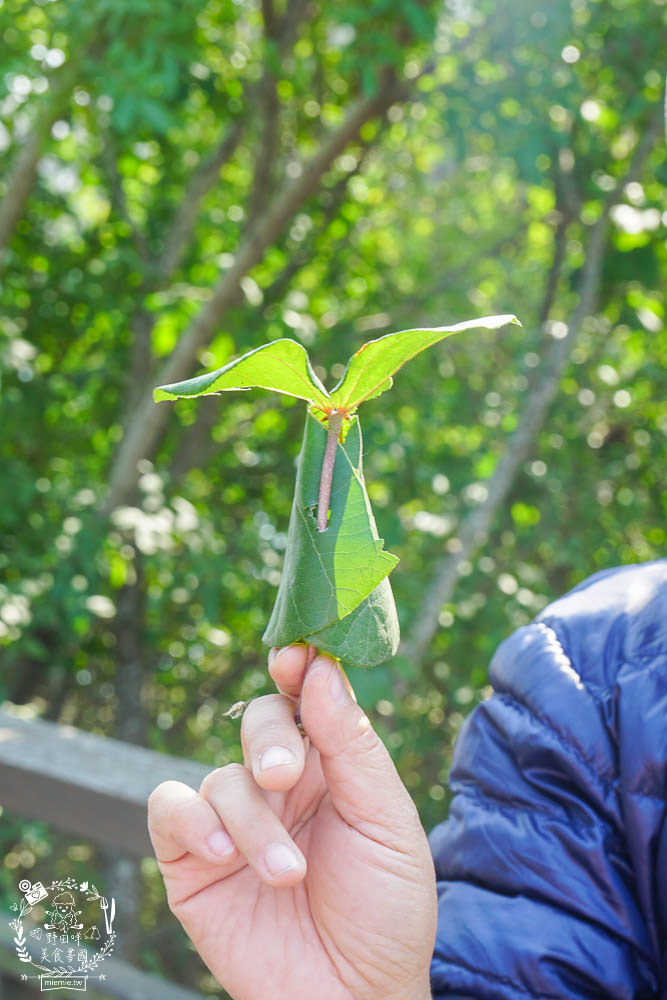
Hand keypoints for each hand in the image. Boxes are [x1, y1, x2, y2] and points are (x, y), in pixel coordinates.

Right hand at [148, 646, 436, 999]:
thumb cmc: (384, 910)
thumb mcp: (385, 822)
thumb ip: (351, 744)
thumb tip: (321, 668)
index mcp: (333, 766)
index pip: (307, 697)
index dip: (298, 668)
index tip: (294, 655)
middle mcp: (281, 786)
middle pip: (258, 721)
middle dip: (269, 741)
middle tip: (285, 776)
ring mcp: (235, 822)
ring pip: (221, 777)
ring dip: (252, 822)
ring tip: (286, 875)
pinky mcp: (193, 861)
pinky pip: (170, 810)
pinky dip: (191, 821)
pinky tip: (220, 853)